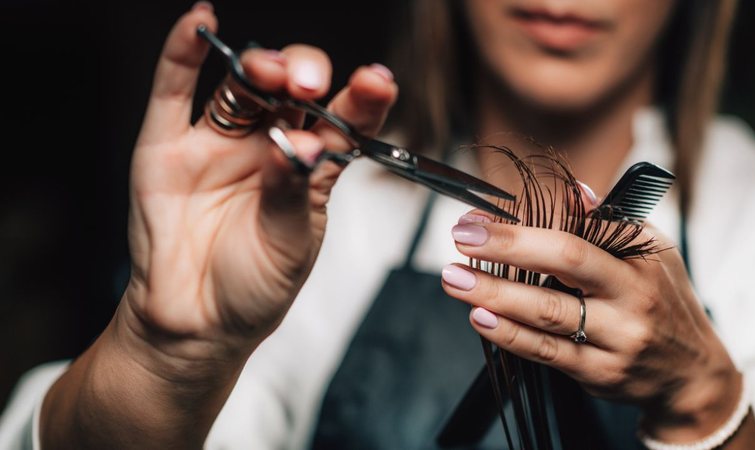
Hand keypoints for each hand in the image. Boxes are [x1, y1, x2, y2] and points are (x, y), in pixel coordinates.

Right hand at [41, 5, 397, 447]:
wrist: (196, 324)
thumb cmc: (254, 288)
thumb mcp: (290, 245)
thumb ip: (292, 191)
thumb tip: (297, 143)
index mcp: (311, 168)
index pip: (342, 120)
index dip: (362, 98)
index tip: (377, 82)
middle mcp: (268, 145)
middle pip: (290, 90)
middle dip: (303, 76)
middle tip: (308, 85)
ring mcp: (219, 142)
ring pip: (241, 87)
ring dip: (258, 66)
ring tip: (270, 71)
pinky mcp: (168, 146)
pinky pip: (174, 92)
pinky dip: (182, 53)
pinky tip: (199, 22)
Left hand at [442, 212, 740, 441]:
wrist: (690, 373)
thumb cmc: (662, 300)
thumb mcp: (650, 253)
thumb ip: (608, 224)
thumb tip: (573, 190)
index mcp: (639, 260)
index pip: (580, 232)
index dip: (526, 223)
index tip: (480, 218)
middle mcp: (631, 297)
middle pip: (565, 264)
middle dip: (508, 248)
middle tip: (462, 238)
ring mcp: (616, 338)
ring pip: (548, 313)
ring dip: (495, 294)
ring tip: (455, 280)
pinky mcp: (598, 372)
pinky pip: (547, 352)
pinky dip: (509, 335)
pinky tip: (480, 317)